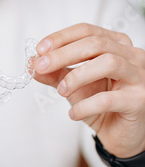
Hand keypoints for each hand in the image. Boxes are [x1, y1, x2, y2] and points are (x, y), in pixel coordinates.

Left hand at [33, 24, 144, 166]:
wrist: (122, 135)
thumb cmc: (102, 105)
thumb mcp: (74, 85)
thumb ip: (55, 73)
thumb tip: (32, 63)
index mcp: (117, 44)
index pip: (87, 31)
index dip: (61, 37)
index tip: (40, 49)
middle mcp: (132, 55)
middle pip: (96, 44)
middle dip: (63, 54)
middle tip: (41, 66)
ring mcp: (139, 76)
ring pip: (108, 62)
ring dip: (77, 75)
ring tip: (61, 91)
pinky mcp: (140, 100)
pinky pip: (109, 98)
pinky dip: (86, 105)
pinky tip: (73, 113)